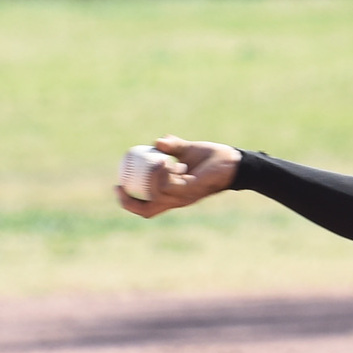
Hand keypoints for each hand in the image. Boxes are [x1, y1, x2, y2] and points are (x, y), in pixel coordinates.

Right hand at [116, 136, 241, 217]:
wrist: (234, 161)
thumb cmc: (214, 159)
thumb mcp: (188, 151)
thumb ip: (173, 147)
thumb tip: (156, 142)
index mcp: (173, 194)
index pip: (147, 207)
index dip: (129, 202)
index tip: (118, 186)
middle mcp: (177, 199)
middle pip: (146, 210)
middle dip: (128, 201)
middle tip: (119, 184)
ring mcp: (184, 196)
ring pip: (155, 195)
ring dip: (149, 177)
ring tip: (156, 161)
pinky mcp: (192, 189)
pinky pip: (169, 185)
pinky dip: (161, 173)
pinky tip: (164, 161)